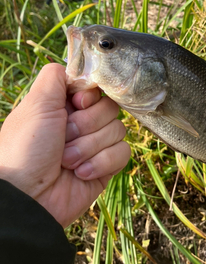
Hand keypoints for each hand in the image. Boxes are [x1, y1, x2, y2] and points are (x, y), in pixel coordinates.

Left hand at [0, 63, 130, 227]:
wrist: (27, 198)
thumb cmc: (25, 149)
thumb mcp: (36, 103)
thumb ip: (56, 76)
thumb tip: (77, 65)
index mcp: (63, 105)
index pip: (96, 87)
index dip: (90, 96)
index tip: (76, 105)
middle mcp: (80, 123)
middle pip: (110, 108)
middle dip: (87, 125)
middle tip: (64, 137)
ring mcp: (94, 145)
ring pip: (118, 131)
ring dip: (90, 147)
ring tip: (67, 161)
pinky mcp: (105, 167)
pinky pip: (123, 153)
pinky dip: (101, 163)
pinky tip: (80, 174)